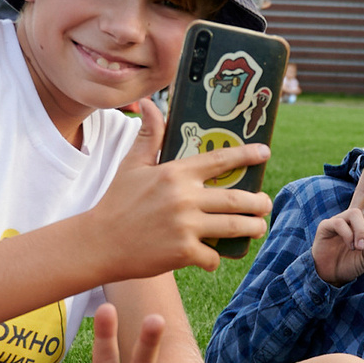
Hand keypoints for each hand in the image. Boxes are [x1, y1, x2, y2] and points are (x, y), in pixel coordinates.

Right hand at [90, 100, 271, 275]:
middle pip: (237, 199)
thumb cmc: (115, 202)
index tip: (265, 152)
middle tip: (265, 203)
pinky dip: (215, 259)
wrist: (98, 243)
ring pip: (234, 227)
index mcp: (175, 173)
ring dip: (252, 228)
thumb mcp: (131, 165)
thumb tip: (149, 104)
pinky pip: (212, 256)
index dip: (247, 155)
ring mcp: (185, 226)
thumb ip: (148, 136)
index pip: (220, 159)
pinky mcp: (183, 252)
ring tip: (257, 227)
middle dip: (258, 203)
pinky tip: (213, 257)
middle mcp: (184, 197)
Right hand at [311, 151, 363, 286]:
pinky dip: (348, 236)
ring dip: (359, 232)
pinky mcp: (328, 225)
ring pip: (355, 214)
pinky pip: (341, 224)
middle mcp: (355, 217)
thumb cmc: (351, 264)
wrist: (331, 275)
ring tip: (357, 247)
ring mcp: (340, 220)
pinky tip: (348, 245)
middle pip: (362, 190)